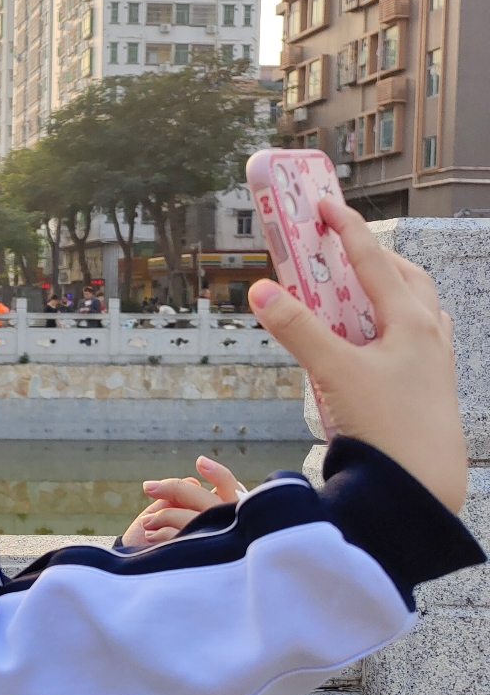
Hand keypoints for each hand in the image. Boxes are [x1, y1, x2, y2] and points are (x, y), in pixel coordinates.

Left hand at [122, 457, 243, 547]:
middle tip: (147, 487)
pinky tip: (151, 536)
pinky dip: (160, 533)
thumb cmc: (187, 545)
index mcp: (233, 514)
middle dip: (172, 488)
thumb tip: (192, 482)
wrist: (178, 587)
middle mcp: (230, 527)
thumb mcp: (193, 517)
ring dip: (161, 516)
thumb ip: (195, 499)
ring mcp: (216, 544)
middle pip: (201, 498)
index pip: (230, 486)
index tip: (200, 462)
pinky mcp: (200, 559)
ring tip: (147, 522)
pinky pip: (177, 537)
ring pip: (187, 517)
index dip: (216, 474)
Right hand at [249, 198, 465, 512]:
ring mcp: (434, 363)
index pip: (372, 259)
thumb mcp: (333, 375)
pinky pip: (414, 341)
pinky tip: (371, 347)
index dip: (344, 228)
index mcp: (411, 321)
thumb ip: (296, 330)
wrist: (423, 490)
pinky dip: (390, 328)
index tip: (322, 204)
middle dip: (372, 258)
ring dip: (385, 293)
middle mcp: (429, 335)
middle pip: (404, 278)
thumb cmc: (387, 429)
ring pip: (415, 309)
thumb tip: (260, 290)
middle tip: (338, 251)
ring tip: (352, 297)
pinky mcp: (430, 389)